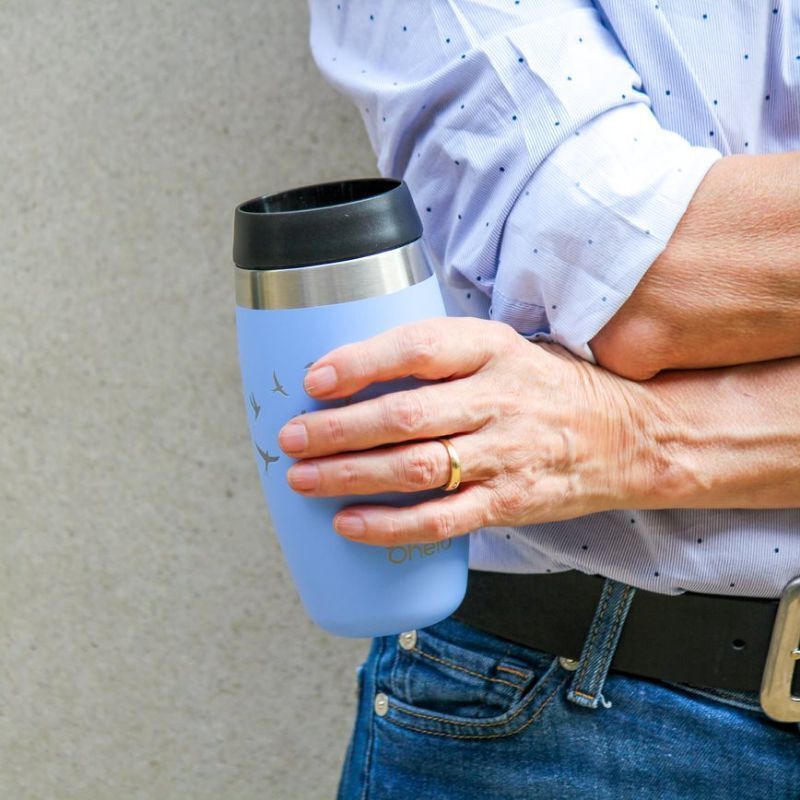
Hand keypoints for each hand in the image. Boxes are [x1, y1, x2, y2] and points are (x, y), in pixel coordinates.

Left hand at [277, 317, 648, 545]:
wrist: (624, 436)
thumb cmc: (547, 389)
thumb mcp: (502, 349)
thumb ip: (441, 355)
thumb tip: (355, 367)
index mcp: (492, 350)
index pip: (419, 348)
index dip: (361, 363)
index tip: (314, 379)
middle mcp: (497, 400)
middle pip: (406, 415)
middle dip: (339, 429)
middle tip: (292, 438)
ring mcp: (504, 455)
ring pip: (416, 468)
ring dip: (352, 476)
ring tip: (304, 478)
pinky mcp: (508, 502)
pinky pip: (442, 520)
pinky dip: (391, 526)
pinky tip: (350, 523)